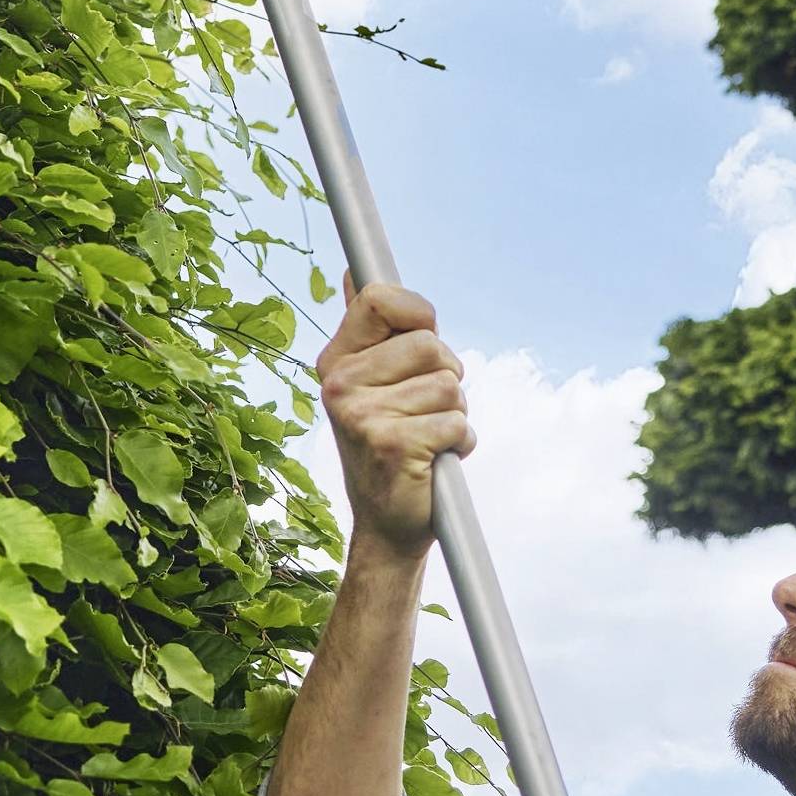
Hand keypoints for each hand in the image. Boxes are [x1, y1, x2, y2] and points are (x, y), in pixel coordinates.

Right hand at [315, 274, 472, 556]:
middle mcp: (340, 384)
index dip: (418, 313)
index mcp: (336, 361)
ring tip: (427, 438)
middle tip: (423, 409)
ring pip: (449, 386)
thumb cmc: (390, 443)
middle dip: (446, 376)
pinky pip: (456, 423)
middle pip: (430, 344)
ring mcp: (361, 415)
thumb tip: (353, 272)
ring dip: (454, 414)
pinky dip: (459, 443)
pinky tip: (433, 461)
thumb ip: (369, 329)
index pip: (379, 298)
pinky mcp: (391, 445)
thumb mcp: (372, 382)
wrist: (387, 523)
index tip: (423, 335)